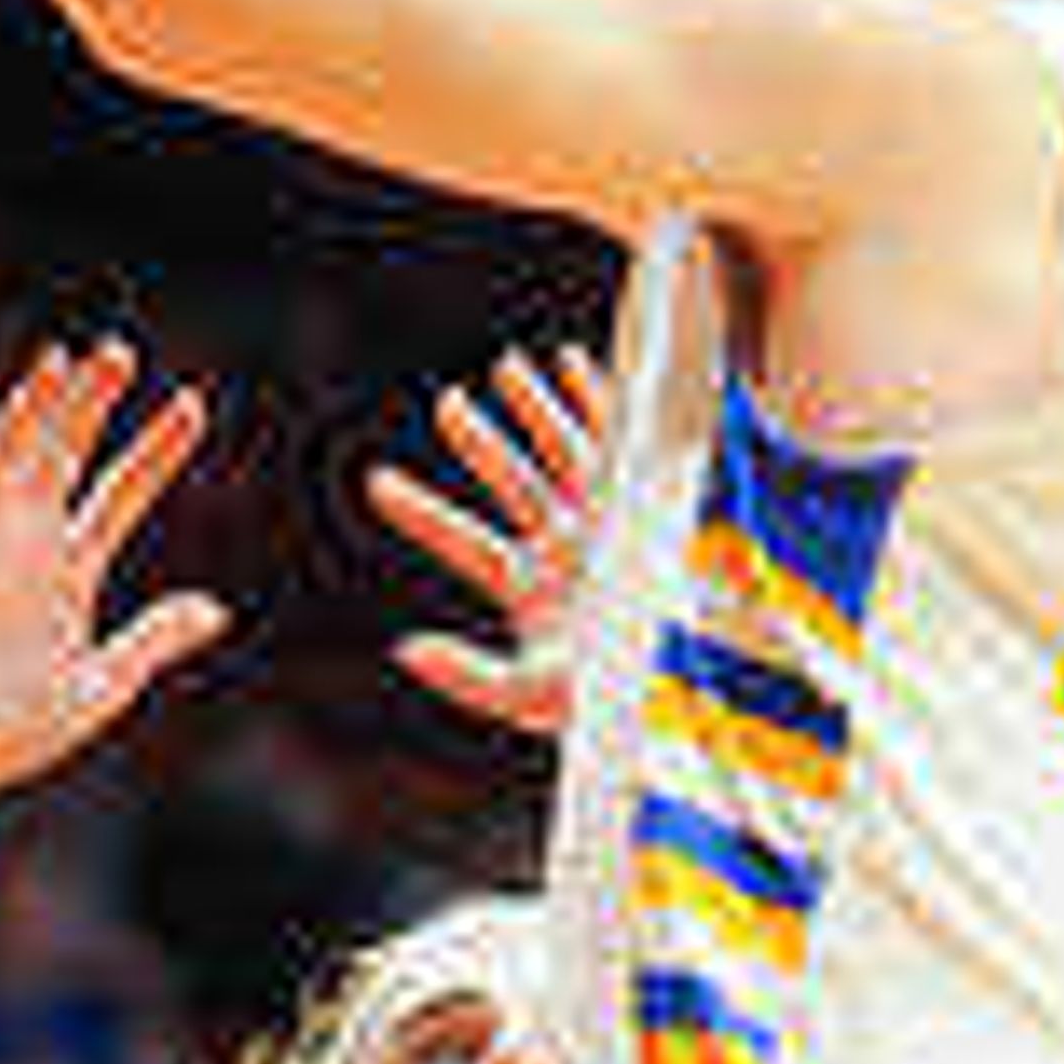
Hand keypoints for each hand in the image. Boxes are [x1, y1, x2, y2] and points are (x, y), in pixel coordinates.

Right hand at [0, 340, 227, 801]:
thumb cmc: (13, 734)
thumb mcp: (103, 685)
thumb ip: (154, 640)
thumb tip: (217, 609)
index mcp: (72, 570)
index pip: (121, 493)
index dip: (157, 450)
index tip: (194, 405)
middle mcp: (27, 545)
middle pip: (64, 455)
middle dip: (90, 405)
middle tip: (119, 352)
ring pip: (8, 458)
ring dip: (31, 409)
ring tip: (60, 359)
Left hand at [362, 337, 613, 736]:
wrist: (687, 683)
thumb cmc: (612, 699)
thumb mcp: (528, 694)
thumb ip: (467, 676)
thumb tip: (403, 651)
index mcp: (530, 588)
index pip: (464, 540)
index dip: (420, 511)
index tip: (376, 483)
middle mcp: (563, 546)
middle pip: (511, 480)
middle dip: (480, 441)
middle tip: (448, 406)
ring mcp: (603, 519)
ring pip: (559, 451)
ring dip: (533, 408)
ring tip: (505, 369)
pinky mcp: (644, 502)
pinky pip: (617, 441)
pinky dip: (595, 401)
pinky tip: (570, 364)